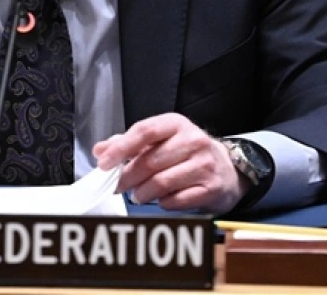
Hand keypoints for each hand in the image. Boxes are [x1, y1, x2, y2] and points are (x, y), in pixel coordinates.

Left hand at [93, 113, 245, 212]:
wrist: (226, 170)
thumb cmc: (186, 153)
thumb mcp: (160, 140)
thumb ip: (129, 143)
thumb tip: (101, 150)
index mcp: (176, 124)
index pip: (145, 131)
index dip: (121, 148)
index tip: (104, 163)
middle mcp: (193, 141)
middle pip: (150, 161)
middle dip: (128, 177)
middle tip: (118, 186)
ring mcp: (204, 165)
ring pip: (161, 182)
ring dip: (142, 193)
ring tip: (138, 194)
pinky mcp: (210, 188)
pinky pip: (176, 200)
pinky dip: (162, 202)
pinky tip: (160, 199)